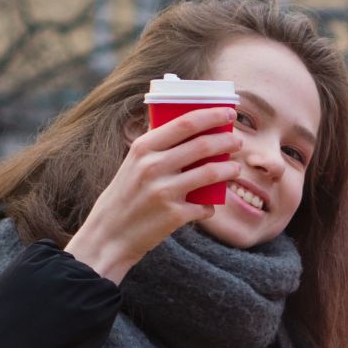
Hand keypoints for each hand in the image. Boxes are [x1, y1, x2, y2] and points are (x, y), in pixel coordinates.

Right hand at [64, 107, 241, 283]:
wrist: (108, 235)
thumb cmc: (125, 196)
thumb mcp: (133, 164)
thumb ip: (157, 148)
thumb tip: (192, 131)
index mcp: (143, 148)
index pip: (185, 123)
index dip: (212, 115)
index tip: (230, 113)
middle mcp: (153, 166)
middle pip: (203, 146)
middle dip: (227, 141)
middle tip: (238, 142)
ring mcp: (165, 191)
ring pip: (211, 173)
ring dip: (230, 169)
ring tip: (235, 168)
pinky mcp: (175, 215)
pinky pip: (206, 206)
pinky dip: (212, 205)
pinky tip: (211, 204)